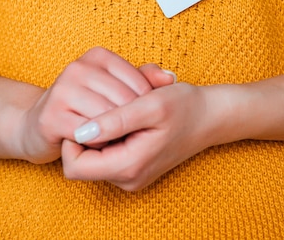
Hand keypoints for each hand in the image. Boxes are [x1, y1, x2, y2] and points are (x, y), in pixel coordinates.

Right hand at [17, 47, 173, 163]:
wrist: (37, 125)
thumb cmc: (84, 107)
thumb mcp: (115, 87)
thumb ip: (143, 80)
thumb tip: (171, 78)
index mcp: (97, 56)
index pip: (138, 82)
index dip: (146, 106)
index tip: (142, 120)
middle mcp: (78, 67)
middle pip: (124, 100)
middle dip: (132, 123)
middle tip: (133, 136)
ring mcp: (63, 90)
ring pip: (109, 118)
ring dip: (116, 136)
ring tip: (117, 141)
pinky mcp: (52, 116)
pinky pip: (90, 135)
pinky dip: (99, 145)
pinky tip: (98, 145)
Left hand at [61, 82, 226, 190]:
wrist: (212, 116)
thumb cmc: (184, 106)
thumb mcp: (149, 105)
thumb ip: (114, 120)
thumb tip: (79, 131)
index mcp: (129, 166)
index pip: (74, 167)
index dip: (71, 139)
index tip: (85, 111)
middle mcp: (127, 178)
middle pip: (82, 162)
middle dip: (87, 132)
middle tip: (105, 105)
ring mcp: (131, 175)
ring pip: (94, 156)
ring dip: (99, 131)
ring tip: (120, 107)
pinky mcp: (135, 166)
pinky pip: (108, 153)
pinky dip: (110, 133)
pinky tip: (126, 113)